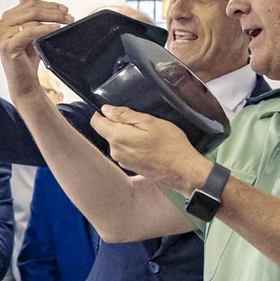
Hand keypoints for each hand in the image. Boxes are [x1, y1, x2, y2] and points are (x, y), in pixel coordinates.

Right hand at [0, 0, 73, 101]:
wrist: (24, 82)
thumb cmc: (27, 58)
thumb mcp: (30, 30)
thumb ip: (29, 10)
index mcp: (7, 18)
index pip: (31, 3)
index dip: (50, 4)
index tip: (65, 9)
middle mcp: (3, 24)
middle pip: (32, 9)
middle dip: (53, 11)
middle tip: (69, 16)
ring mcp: (3, 35)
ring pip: (31, 18)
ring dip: (52, 18)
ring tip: (65, 22)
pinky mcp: (8, 46)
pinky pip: (29, 32)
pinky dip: (44, 29)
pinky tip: (55, 28)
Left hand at [91, 104, 209, 191]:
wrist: (183, 171)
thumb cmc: (170, 144)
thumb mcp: (150, 122)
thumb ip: (125, 115)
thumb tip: (106, 109)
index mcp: (117, 138)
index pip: (96, 122)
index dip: (103, 113)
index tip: (117, 110)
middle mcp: (115, 152)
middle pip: (107, 132)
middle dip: (119, 124)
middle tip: (141, 122)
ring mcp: (122, 162)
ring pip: (118, 141)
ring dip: (128, 135)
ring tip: (148, 135)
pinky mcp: (130, 168)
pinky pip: (126, 151)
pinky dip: (133, 145)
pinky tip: (149, 145)